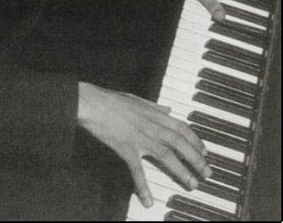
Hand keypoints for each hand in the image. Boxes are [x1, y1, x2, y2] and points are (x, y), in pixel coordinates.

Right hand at [77, 82, 211, 207]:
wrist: (92, 101)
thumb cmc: (112, 99)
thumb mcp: (137, 99)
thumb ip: (154, 106)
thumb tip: (168, 109)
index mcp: (155, 114)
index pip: (182, 128)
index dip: (196, 141)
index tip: (204, 153)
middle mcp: (151, 125)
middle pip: (180, 144)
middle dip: (196, 159)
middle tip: (207, 173)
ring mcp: (140, 137)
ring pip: (167, 156)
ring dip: (181, 171)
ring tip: (192, 184)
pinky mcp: (126, 147)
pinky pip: (137, 169)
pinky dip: (143, 186)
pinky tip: (148, 200)